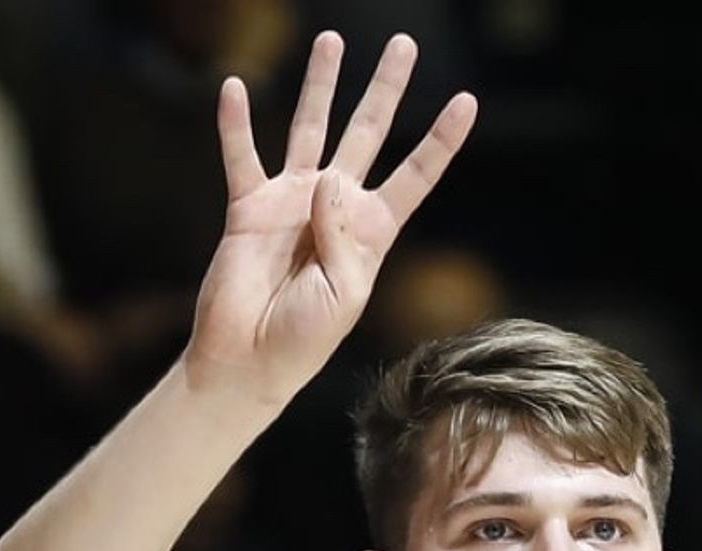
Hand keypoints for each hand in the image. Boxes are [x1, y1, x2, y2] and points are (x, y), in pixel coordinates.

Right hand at [184, 32, 476, 406]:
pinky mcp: (250, 207)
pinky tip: (235, 86)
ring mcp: (292, 202)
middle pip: (367, 134)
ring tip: (332, 40)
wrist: (249, 358)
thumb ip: (343, 238)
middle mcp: (335, 208)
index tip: (466, 101)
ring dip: (320, 85)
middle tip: (403, 43)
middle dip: (385, 90)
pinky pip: (242, 155)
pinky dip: (236, 123)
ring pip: (310, 128)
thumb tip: (330, 177)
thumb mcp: (343, 296)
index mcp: (371, 233)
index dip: (440, 140)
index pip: (415, 176)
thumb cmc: (305, 340)